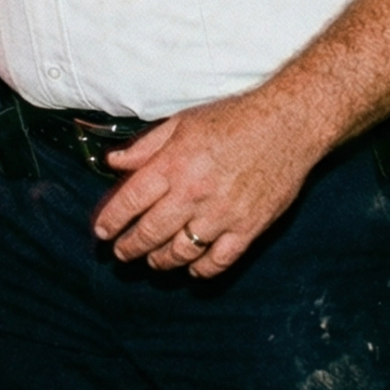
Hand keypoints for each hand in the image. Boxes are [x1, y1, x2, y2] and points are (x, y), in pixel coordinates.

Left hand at [92, 88, 321, 278]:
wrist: (288, 125)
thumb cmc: (234, 119)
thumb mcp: (182, 122)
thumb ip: (146, 147)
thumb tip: (113, 163)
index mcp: (174, 165)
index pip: (130, 201)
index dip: (111, 221)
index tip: (102, 233)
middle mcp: (194, 193)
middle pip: (150, 232)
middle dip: (130, 247)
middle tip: (121, 253)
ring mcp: (222, 214)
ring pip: (180, 252)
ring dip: (161, 261)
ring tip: (152, 261)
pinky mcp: (248, 228)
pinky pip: (219, 260)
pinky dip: (202, 270)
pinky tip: (192, 269)